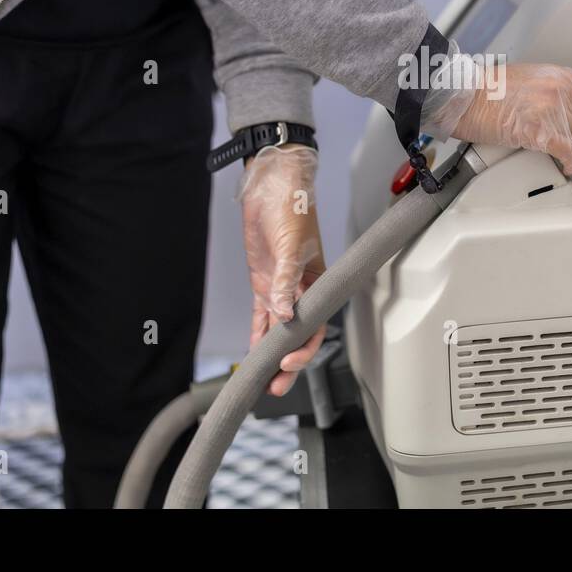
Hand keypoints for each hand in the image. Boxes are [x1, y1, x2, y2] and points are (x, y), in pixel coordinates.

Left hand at [240, 144, 327, 395]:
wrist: (272, 186)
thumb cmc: (293, 208)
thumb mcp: (291, 246)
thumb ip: (286, 283)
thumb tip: (283, 316)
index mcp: (318, 283)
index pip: (316, 325)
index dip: (305, 346)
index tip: (289, 360)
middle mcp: (301, 290)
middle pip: (298, 335)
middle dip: (288, 362)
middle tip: (275, 385)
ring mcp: (281, 288)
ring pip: (279, 330)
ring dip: (272, 354)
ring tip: (263, 380)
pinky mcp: (263, 282)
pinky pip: (261, 315)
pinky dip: (257, 334)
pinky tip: (253, 353)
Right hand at [448, 64, 571, 181]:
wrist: (463, 95)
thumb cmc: (485, 90)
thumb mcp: (527, 79)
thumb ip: (551, 92)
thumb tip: (564, 114)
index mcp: (561, 76)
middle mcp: (563, 91)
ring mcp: (554, 110)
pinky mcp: (542, 131)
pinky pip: (571, 156)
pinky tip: (568, 169)